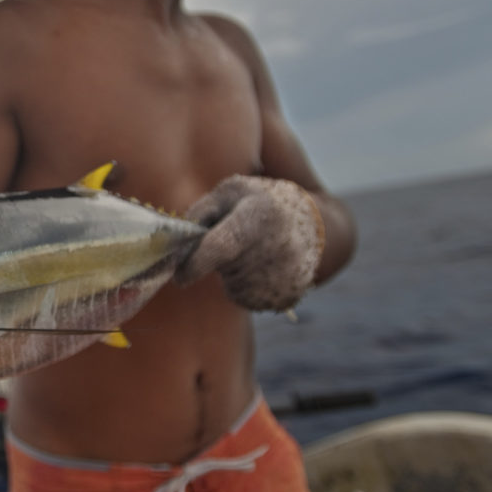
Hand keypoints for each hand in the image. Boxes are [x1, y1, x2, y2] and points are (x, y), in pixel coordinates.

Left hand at [179, 175, 325, 311]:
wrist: (314, 227)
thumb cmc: (261, 204)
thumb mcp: (231, 193)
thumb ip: (200, 212)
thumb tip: (176, 244)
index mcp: (260, 215)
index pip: (222, 246)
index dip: (196, 263)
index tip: (179, 275)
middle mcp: (277, 247)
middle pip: (225, 268)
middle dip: (214, 263)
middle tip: (226, 246)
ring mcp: (286, 274)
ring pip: (234, 286)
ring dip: (231, 274)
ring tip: (252, 251)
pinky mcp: (286, 297)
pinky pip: (248, 298)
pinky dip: (246, 286)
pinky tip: (262, 267)